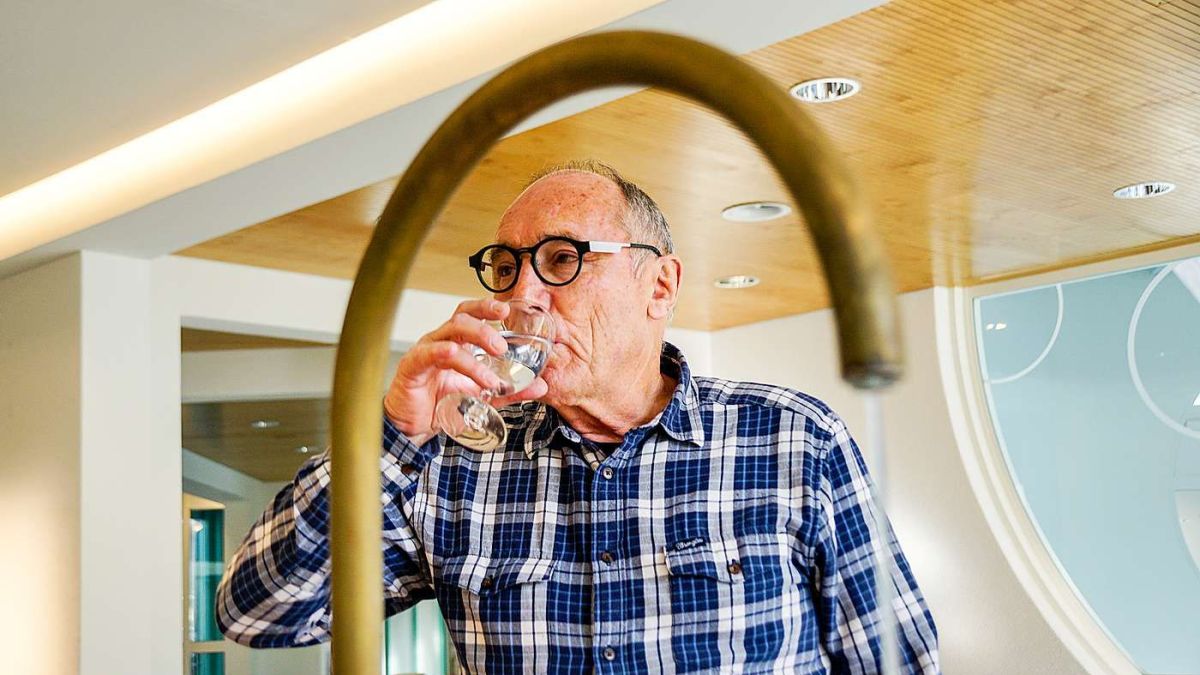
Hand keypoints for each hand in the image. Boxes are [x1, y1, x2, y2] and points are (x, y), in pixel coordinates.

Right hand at [383, 299, 548, 443]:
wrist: (412, 427)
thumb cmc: (441, 404)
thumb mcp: (481, 397)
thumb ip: (509, 391)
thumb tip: (541, 387)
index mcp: (456, 342)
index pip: (470, 315)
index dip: (486, 307)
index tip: (506, 310)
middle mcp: (440, 341)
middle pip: (461, 318)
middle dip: (483, 327)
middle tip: (501, 347)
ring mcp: (424, 352)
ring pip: (449, 335)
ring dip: (471, 350)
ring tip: (490, 372)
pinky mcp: (412, 367)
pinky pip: (428, 354)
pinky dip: (444, 353)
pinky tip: (455, 358)